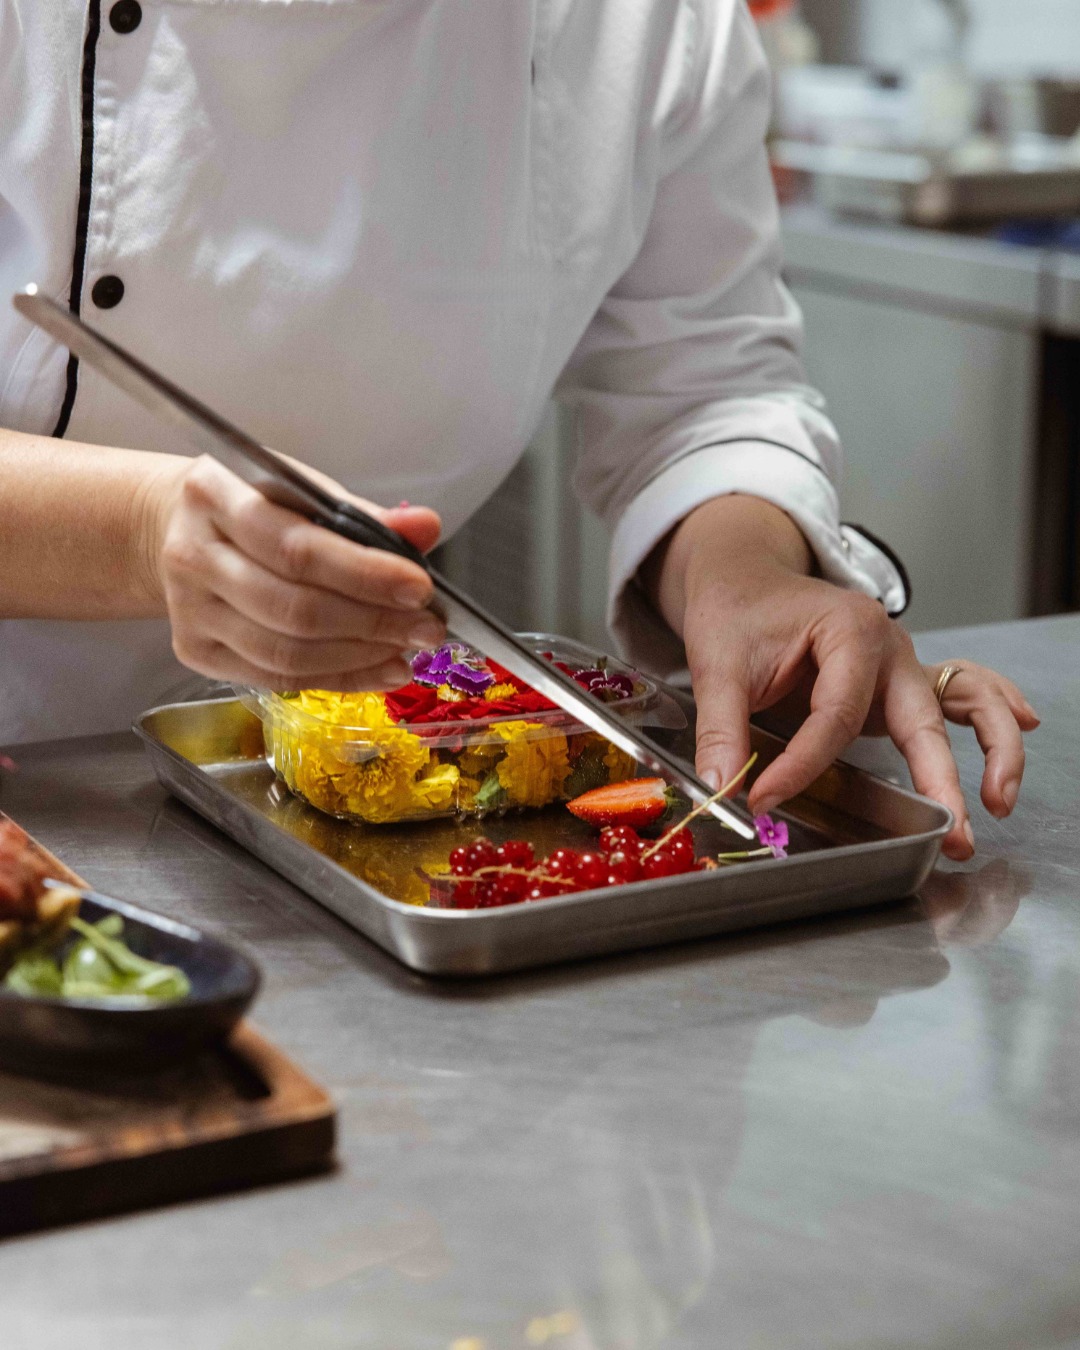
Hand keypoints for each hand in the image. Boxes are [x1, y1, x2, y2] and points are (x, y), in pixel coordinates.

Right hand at [149, 455, 445, 689]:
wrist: (176, 528)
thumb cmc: (254, 504)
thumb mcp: (303, 490)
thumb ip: (364, 515)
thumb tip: (425, 527)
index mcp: (216, 496)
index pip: (299, 549)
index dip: (365, 574)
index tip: (420, 588)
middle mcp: (193, 555)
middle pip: (294, 608)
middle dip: (374, 624)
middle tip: (428, 628)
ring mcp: (189, 610)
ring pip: (285, 653)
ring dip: (360, 657)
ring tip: (407, 651)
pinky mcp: (194, 651)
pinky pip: (276, 678)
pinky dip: (337, 677)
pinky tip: (378, 669)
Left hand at [647, 496, 1038, 861]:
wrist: (745, 580)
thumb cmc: (737, 611)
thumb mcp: (717, 664)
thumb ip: (723, 728)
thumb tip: (721, 786)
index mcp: (850, 632)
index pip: (835, 715)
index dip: (801, 764)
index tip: (765, 797)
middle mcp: (890, 648)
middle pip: (923, 718)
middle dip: (939, 779)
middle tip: (951, 833)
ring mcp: (903, 667)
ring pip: (968, 703)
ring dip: (991, 751)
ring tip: (995, 804)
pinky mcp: (900, 686)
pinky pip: (965, 697)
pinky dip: (993, 720)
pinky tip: (1020, 736)